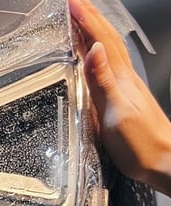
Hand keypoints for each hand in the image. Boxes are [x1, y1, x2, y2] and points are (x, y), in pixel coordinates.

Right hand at [69, 0, 170, 195]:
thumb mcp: (117, 113)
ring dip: (93, 32)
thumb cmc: (141, 145)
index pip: (101, 41)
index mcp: (120, 79)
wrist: (164, 162)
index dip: (86, 20)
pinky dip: (97, 54)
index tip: (71, 3)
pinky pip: (108, 67)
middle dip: (89, 19)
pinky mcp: (124, 99)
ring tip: (79, 21)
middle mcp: (124, 79)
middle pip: (106, 40)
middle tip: (73, 4)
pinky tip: (92, 57)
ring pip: (108, 51)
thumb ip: (103, 81)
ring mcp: (126, 88)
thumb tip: (92, 49)